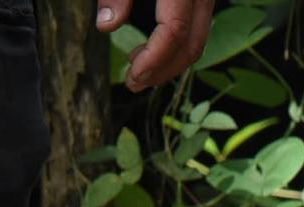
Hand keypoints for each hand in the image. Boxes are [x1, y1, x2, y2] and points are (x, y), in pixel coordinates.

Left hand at [96, 0, 216, 91]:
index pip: (175, 32)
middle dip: (164, 71)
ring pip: (198, 41)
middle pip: (192, 44)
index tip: (132, 75)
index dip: (154, 58)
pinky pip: (196, 30)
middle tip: (133, 84)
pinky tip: (149, 51)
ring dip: (170, 63)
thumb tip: (105, 26)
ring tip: (138, 72)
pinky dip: (176, 47)